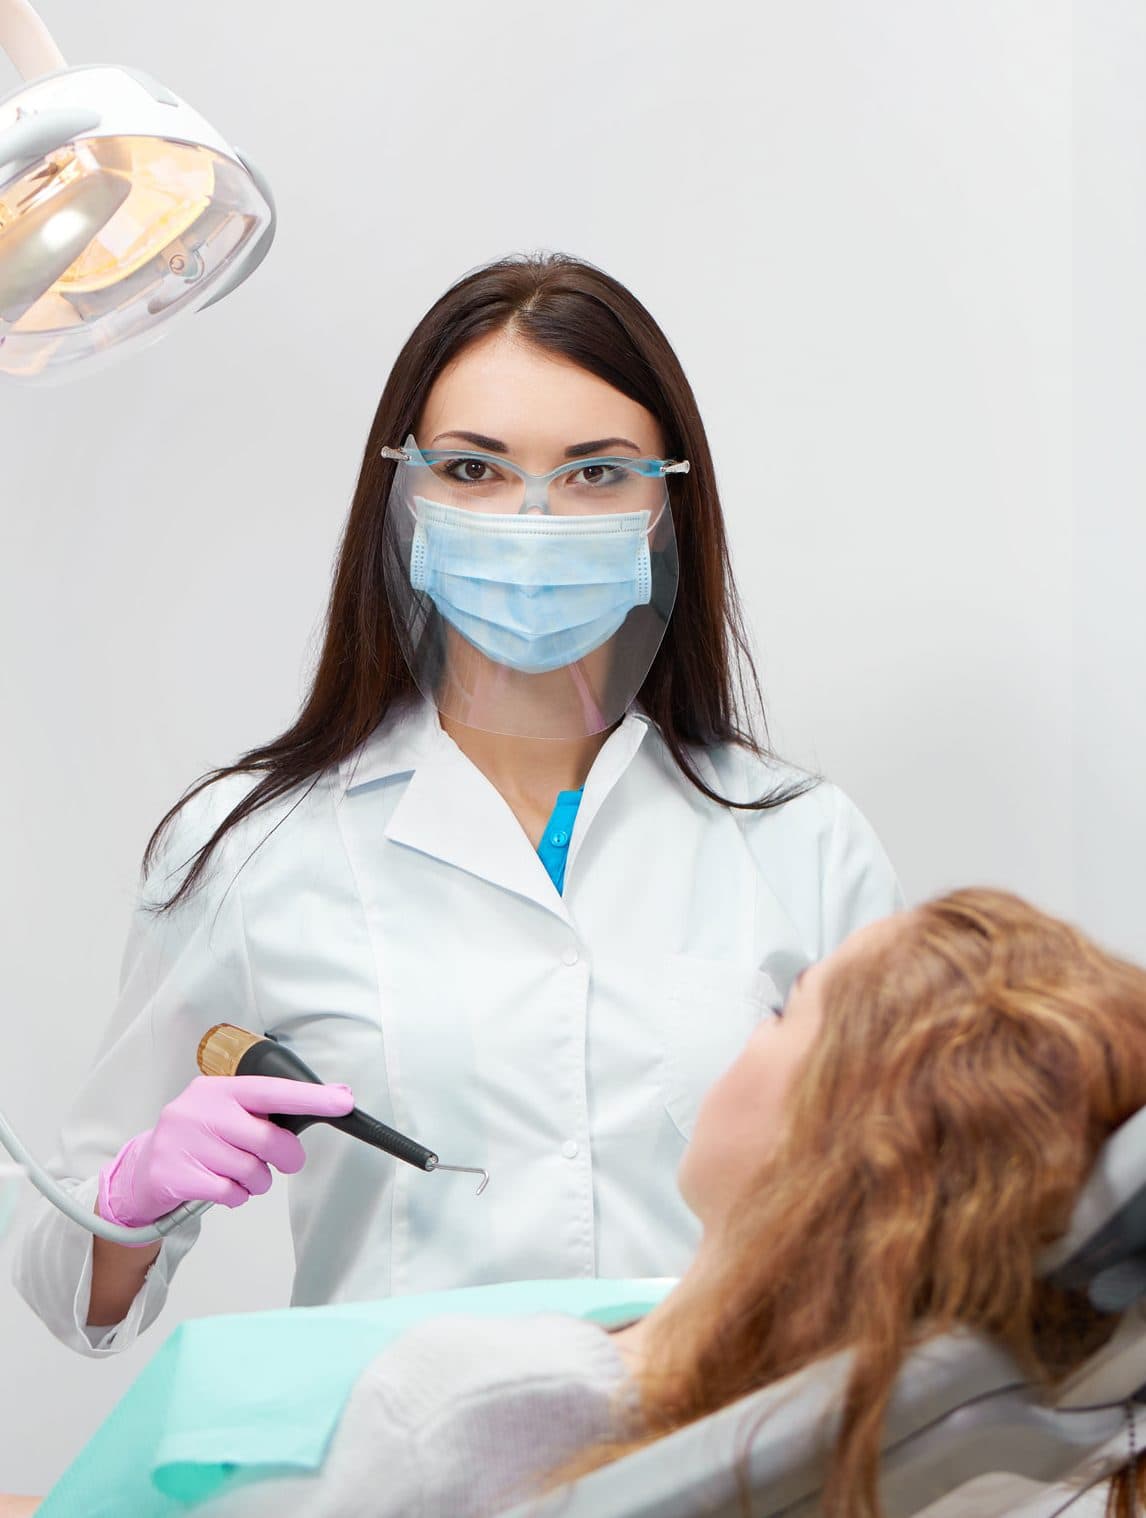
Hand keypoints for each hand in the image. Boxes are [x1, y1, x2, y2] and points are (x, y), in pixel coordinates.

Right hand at [97, 1075, 354, 1229]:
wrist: (143, 1170)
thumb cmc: (201, 1140)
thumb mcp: (228, 1115)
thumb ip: (268, 1112)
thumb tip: (331, 1101)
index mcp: (219, 1088)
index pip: (272, 1091)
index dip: (310, 1098)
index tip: (343, 1102)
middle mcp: (199, 1109)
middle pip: (266, 1139)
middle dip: (286, 1157)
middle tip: (285, 1162)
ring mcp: (183, 1141)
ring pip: (250, 1171)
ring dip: (256, 1181)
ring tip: (241, 1174)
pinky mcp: (173, 1174)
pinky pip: (229, 1193)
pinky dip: (236, 1196)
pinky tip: (223, 1187)